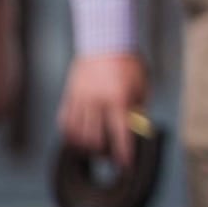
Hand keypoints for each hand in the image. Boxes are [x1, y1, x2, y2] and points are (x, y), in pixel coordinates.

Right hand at [57, 51, 149, 168]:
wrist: (105, 41)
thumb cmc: (128, 62)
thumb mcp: (142, 84)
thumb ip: (139, 108)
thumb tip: (137, 129)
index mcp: (119, 99)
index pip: (120, 135)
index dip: (123, 154)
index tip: (125, 166)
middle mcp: (97, 102)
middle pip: (95, 139)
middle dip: (103, 153)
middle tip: (110, 157)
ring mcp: (80, 99)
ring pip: (77, 134)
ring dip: (85, 147)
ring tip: (94, 151)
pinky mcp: (69, 95)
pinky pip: (65, 121)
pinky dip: (70, 134)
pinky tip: (77, 138)